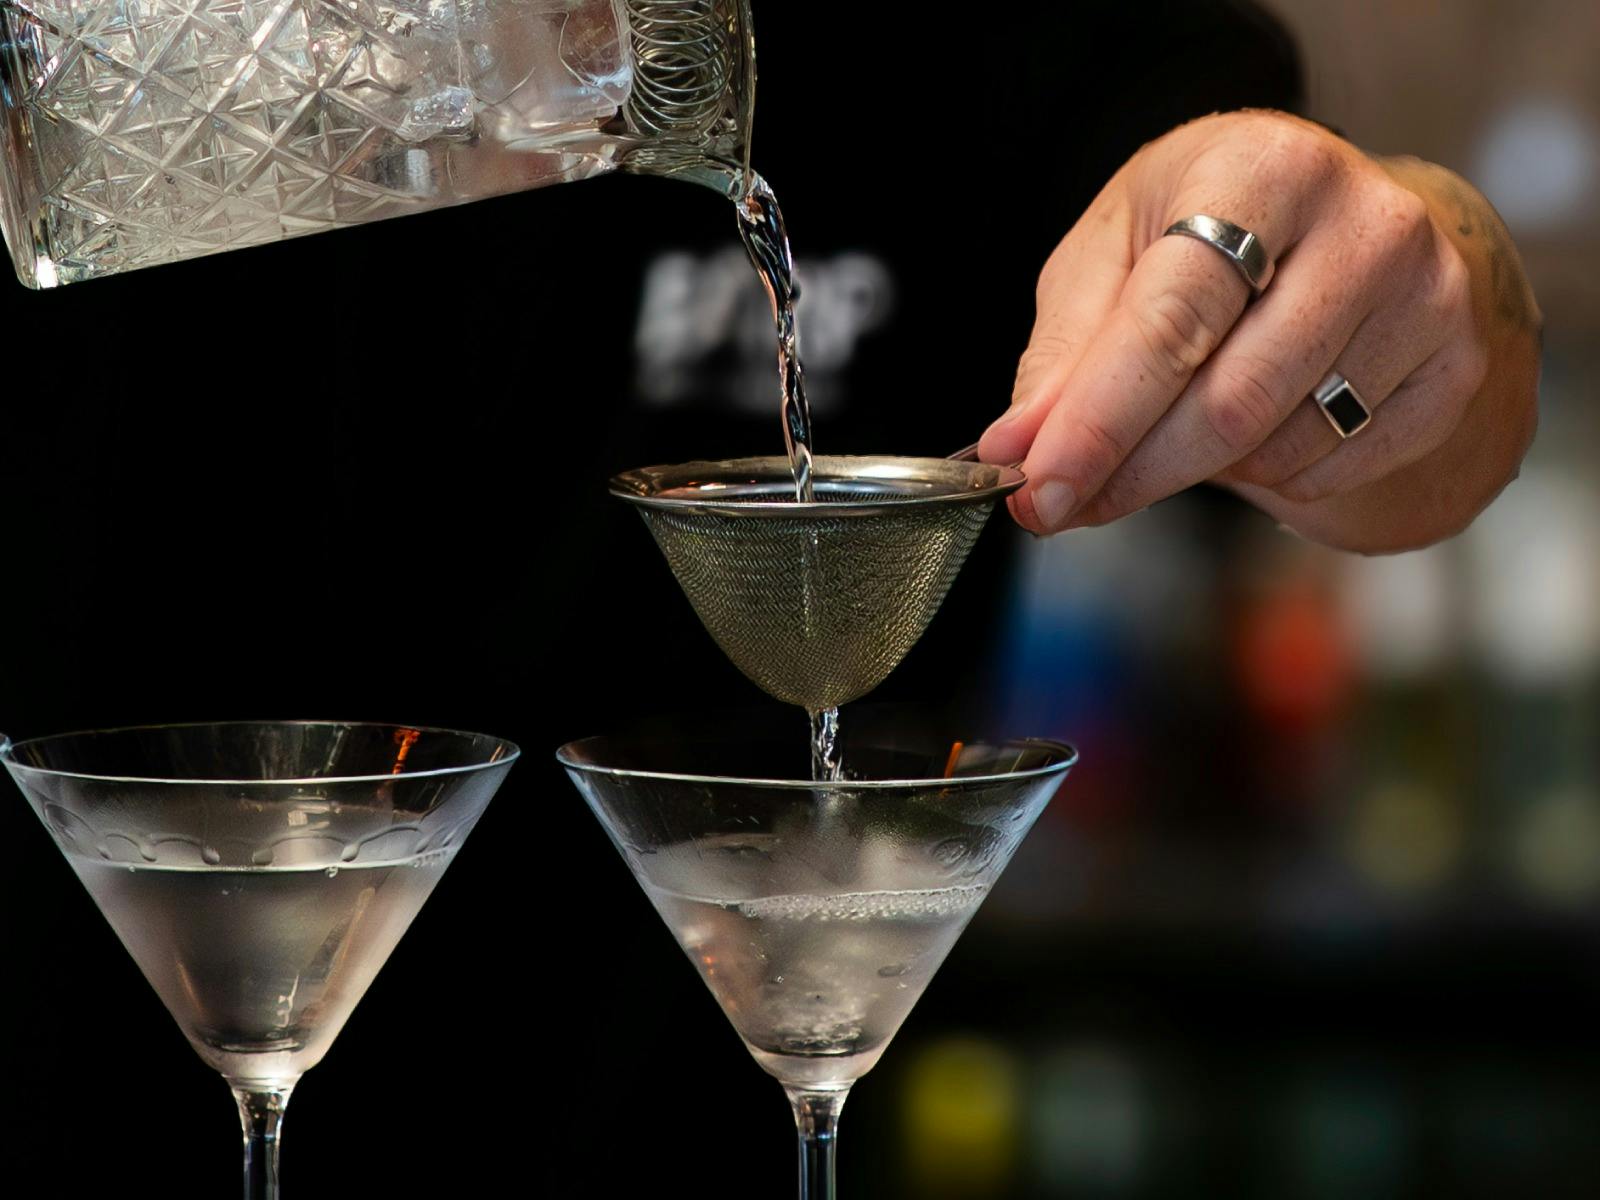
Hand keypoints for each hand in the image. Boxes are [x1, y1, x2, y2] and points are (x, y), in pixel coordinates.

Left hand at [978, 110, 1537, 550]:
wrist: (1341, 226)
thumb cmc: (1207, 233)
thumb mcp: (1114, 255)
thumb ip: (1063, 355)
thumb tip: (1017, 448)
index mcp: (1263, 169)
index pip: (1170, 320)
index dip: (1098, 421)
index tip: (1038, 489)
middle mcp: (1366, 225)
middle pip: (1229, 401)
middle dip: (1131, 470)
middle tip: (1063, 503)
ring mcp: (1429, 299)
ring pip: (1277, 447)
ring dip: (1195, 470)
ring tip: (1171, 430)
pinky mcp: (1454, 370)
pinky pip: (1331, 470)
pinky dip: (1266, 477)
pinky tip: (1251, 429)